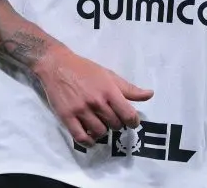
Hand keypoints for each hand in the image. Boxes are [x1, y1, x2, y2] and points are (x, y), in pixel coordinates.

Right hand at [32, 44, 153, 146]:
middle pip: (115, 125)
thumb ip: (129, 88)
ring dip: (103, 132)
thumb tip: (150, 94)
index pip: (129, 115)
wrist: (56, 65)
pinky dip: (89, 142)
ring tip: (100, 125)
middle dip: (116, 124)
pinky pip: (81, 138)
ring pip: (100, 132)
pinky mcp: (67, 116)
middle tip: (111, 119)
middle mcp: (96, 102)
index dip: (133, 122)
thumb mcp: (108, 75)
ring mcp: (81, 110)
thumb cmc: (84, 69)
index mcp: (109, 90)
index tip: (130, 121)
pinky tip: (90, 137)